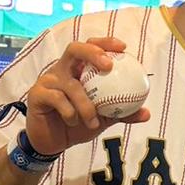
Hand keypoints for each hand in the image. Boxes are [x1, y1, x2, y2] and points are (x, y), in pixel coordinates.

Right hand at [25, 37, 150, 155]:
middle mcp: (62, 69)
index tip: (123, 48)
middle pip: (75, 49)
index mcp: (78, 69)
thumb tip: (147, 113)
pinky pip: (57, 99)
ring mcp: (48, 80)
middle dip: (93, 53)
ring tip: (94, 120)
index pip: (91, 47)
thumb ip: (122, 113)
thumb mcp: (103, 118)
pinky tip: (74, 121)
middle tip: (109, 66)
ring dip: (85, 103)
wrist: (53, 141)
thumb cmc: (78, 123)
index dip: (106, 43)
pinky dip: (70, 111)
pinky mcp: (37, 94)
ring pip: (70, 83)